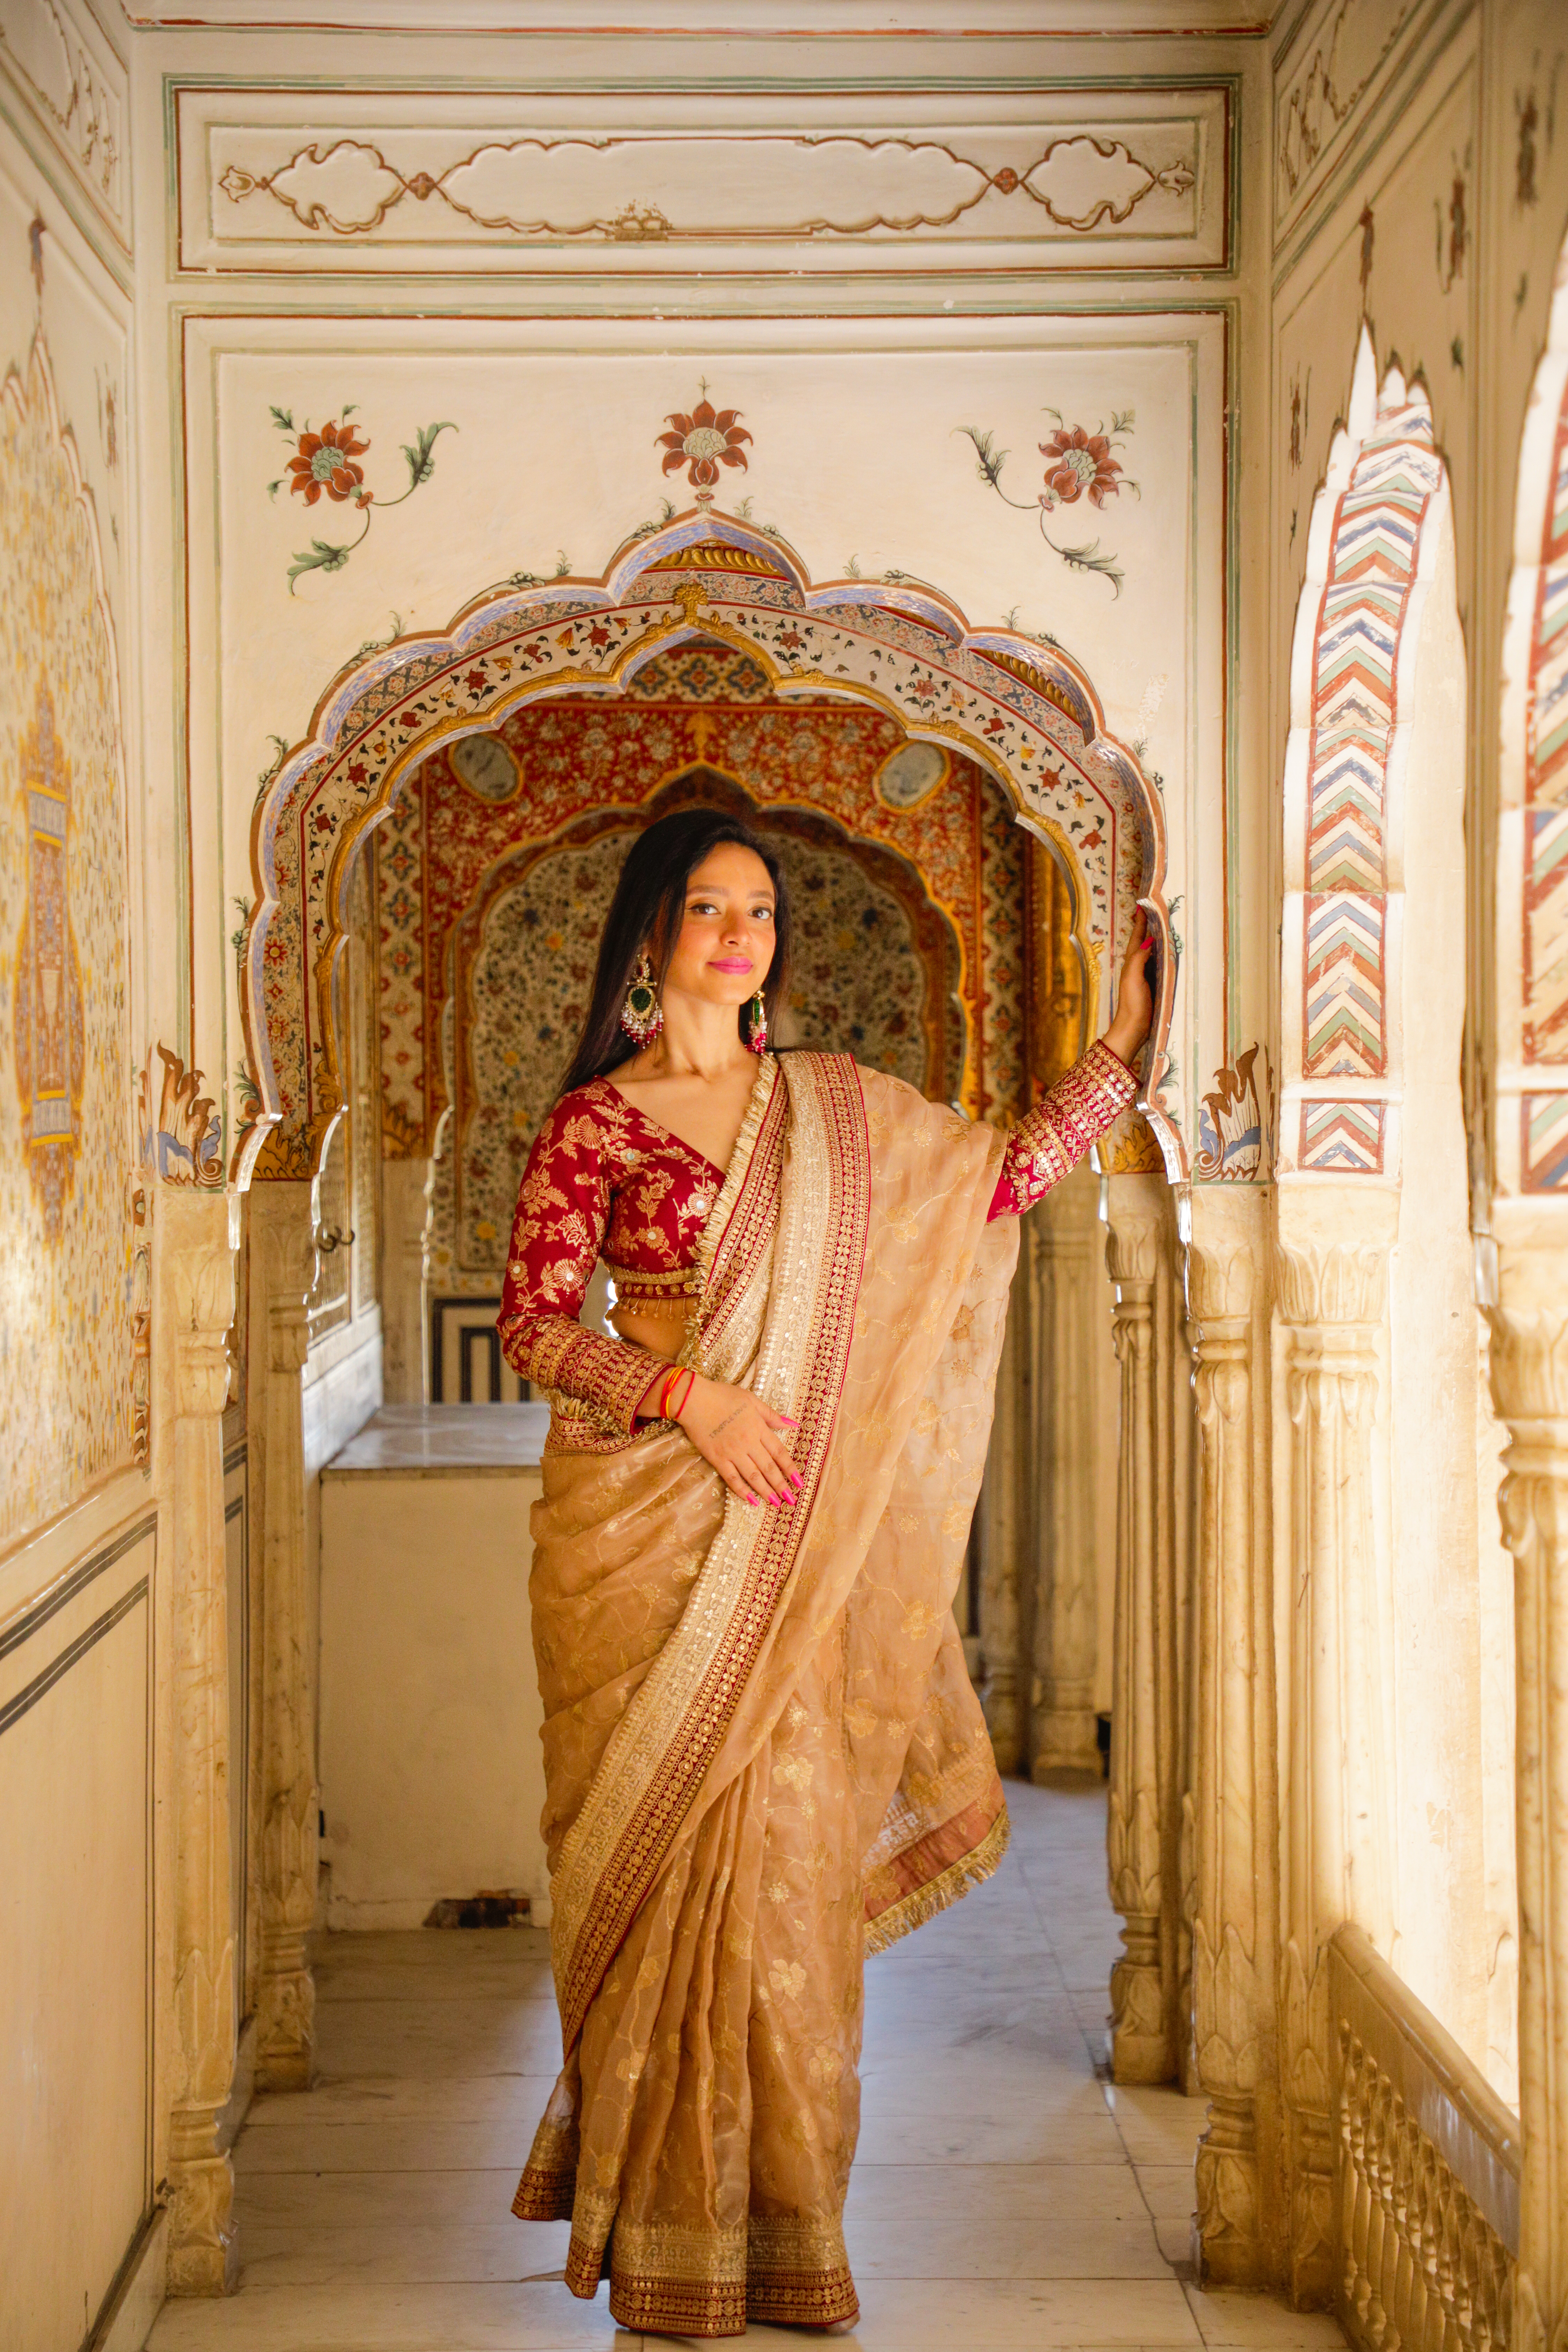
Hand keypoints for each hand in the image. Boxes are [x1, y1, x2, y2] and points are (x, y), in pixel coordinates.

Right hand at [677, 1373, 802, 1508]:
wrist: (693, 1399)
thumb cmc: (722, 1396)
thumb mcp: (751, 1400)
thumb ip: (771, 1415)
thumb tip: (792, 1424)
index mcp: (758, 1427)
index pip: (779, 1452)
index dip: (790, 1468)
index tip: (800, 1482)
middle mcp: (748, 1442)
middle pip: (768, 1467)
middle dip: (781, 1485)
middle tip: (791, 1500)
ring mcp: (732, 1452)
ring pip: (753, 1476)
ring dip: (766, 1491)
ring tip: (776, 1503)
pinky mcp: (717, 1459)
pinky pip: (732, 1478)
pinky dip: (742, 1490)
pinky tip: (751, 1500)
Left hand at [1103, 909, 1155, 1066]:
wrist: (1133, 1029)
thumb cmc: (1132, 1004)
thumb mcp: (1133, 978)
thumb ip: (1139, 958)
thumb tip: (1150, 940)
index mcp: (1132, 963)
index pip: (1138, 937)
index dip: (1141, 922)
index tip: (1144, 905)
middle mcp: (1139, 967)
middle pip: (1145, 942)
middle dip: (1150, 927)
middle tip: (1155, 911)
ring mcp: (1147, 976)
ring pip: (1153, 952)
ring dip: (1157, 939)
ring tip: (1164, 925)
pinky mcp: (1155, 986)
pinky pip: (1160, 964)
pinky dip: (1164, 954)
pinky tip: (1170, 953)